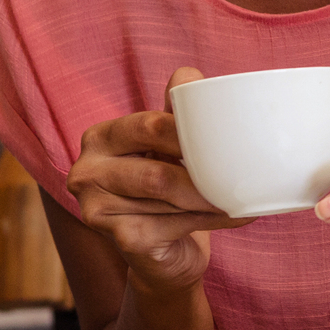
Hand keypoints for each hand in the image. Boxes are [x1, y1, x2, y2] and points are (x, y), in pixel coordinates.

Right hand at [65, 67, 247, 294]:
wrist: (164, 253)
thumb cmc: (168, 187)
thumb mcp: (169, 145)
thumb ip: (177, 111)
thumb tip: (190, 76)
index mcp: (101, 138)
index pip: (149, 126)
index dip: (190, 131)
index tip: (226, 136)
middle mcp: (87, 172)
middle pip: (156, 168)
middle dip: (203, 171)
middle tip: (240, 170)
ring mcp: (97, 210)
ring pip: (167, 195)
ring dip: (211, 196)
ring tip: (242, 192)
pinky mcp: (120, 240)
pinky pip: (175, 225)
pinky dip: (213, 218)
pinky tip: (235, 215)